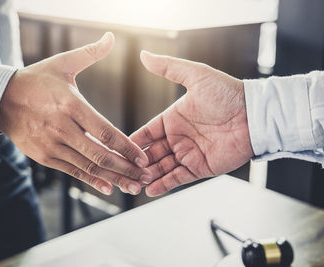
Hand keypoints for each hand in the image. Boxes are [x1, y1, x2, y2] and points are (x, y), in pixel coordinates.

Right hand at [0, 33, 149, 194]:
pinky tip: (109, 187)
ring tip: (132, 187)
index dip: (127, 147)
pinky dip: (92, 180)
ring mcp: (51, 145)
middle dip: (126, 169)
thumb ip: (90, 53)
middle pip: (100, 155)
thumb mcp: (62, 64)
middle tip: (145, 178)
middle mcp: (61, 129)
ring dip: (113, 178)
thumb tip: (111, 37)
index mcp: (70, 105)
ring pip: (88, 167)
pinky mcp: (44, 157)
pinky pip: (73, 172)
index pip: (105, 132)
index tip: (143, 159)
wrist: (0, 99)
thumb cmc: (36, 80)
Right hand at [131, 51, 253, 196]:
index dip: (132, 141)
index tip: (116, 148)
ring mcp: (188, 154)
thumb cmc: (227, 94)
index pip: (146, 132)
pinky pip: (178, 178)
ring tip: (133, 182)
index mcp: (172, 119)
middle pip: (150, 153)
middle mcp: (177, 138)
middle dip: (136, 162)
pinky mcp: (200, 167)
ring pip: (161, 167)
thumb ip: (168, 68)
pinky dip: (164, 185)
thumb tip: (143, 55)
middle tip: (122, 169)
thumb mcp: (195, 76)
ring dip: (147, 175)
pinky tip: (150, 190)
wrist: (255, 115)